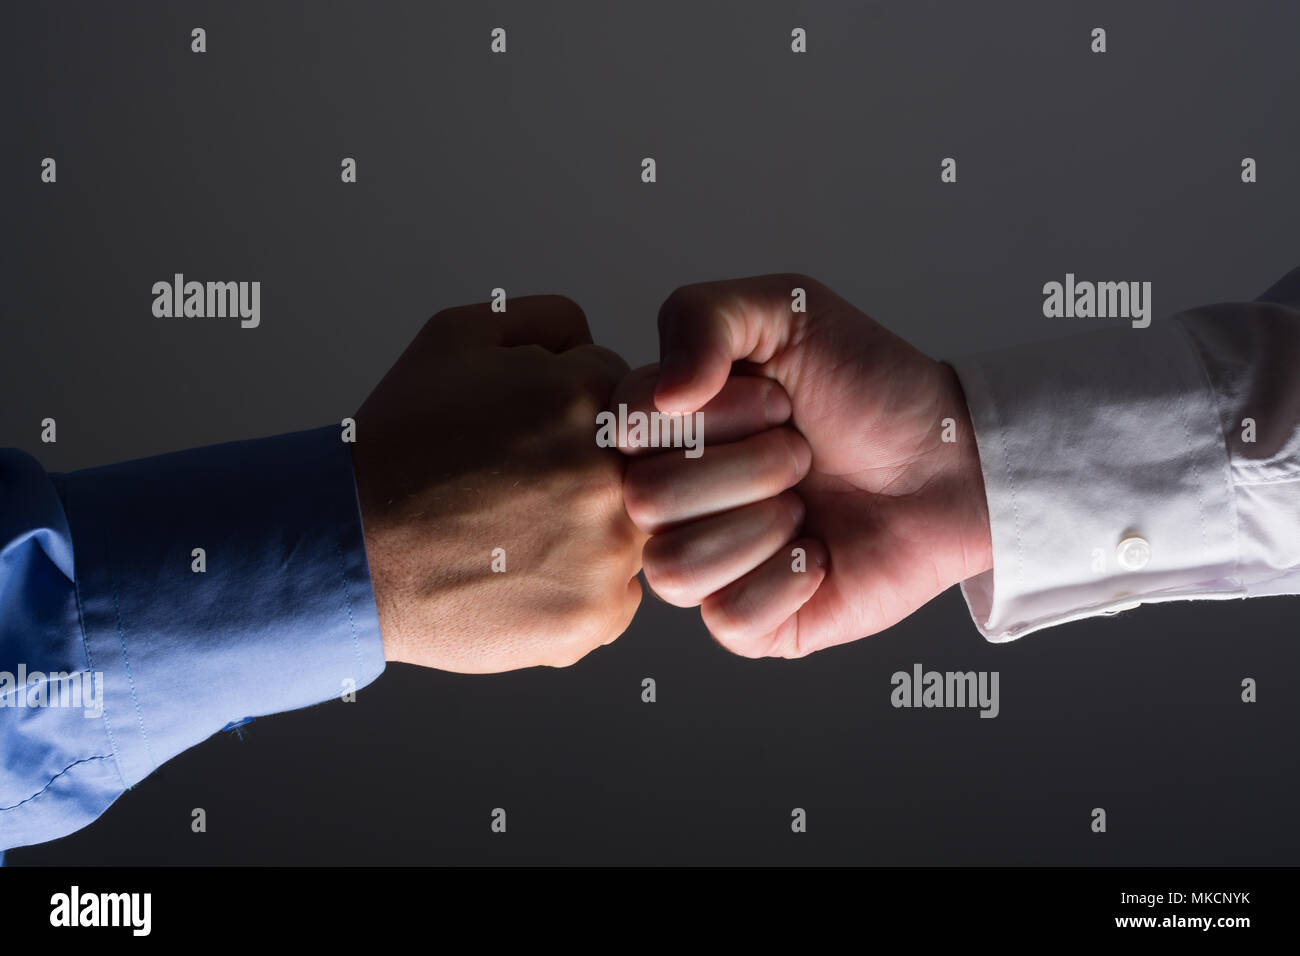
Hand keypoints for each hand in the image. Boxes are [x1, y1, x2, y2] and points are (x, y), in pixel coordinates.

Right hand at [351, 295, 644, 672]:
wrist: (348, 544)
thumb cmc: (401, 440)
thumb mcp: (459, 336)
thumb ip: (551, 321)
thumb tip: (603, 346)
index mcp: (592, 399)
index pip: (630, 401)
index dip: (576, 419)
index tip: (528, 441)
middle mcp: (614, 475)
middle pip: (638, 470)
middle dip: (590, 475)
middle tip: (523, 491)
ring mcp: (610, 552)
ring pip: (630, 535)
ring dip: (589, 534)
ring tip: (512, 535)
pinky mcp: (597, 615)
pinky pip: (616, 596)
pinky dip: (576, 589)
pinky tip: (518, 576)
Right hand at [617, 274, 991, 658]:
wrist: (951, 459)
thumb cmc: (869, 384)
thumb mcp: (787, 309)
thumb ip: (701, 315)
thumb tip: (665, 395)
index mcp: (662, 429)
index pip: (623, 429)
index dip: (710, 415)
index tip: (776, 399)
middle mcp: (669, 499)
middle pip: (646, 500)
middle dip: (750, 466)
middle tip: (802, 452)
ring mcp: (705, 565)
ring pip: (674, 569)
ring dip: (763, 525)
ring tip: (806, 503)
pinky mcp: (747, 623)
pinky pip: (728, 617)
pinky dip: (788, 579)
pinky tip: (819, 553)